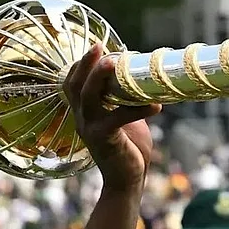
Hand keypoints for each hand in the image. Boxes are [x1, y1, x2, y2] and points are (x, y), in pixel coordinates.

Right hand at [62, 43, 161, 190]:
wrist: (127, 182)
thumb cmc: (128, 149)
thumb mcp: (125, 120)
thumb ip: (125, 102)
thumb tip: (141, 80)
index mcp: (85, 113)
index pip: (71, 84)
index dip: (80, 65)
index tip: (97, 48)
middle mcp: (83, 119)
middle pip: (75, 86)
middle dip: (85, 64)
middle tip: (98, 47)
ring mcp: (91, 130)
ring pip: (88, 99)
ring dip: (99, 79)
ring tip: (114, 64)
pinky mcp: (105, 140)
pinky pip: (119, 118)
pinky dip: (138, 110)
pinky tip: (157, 106)